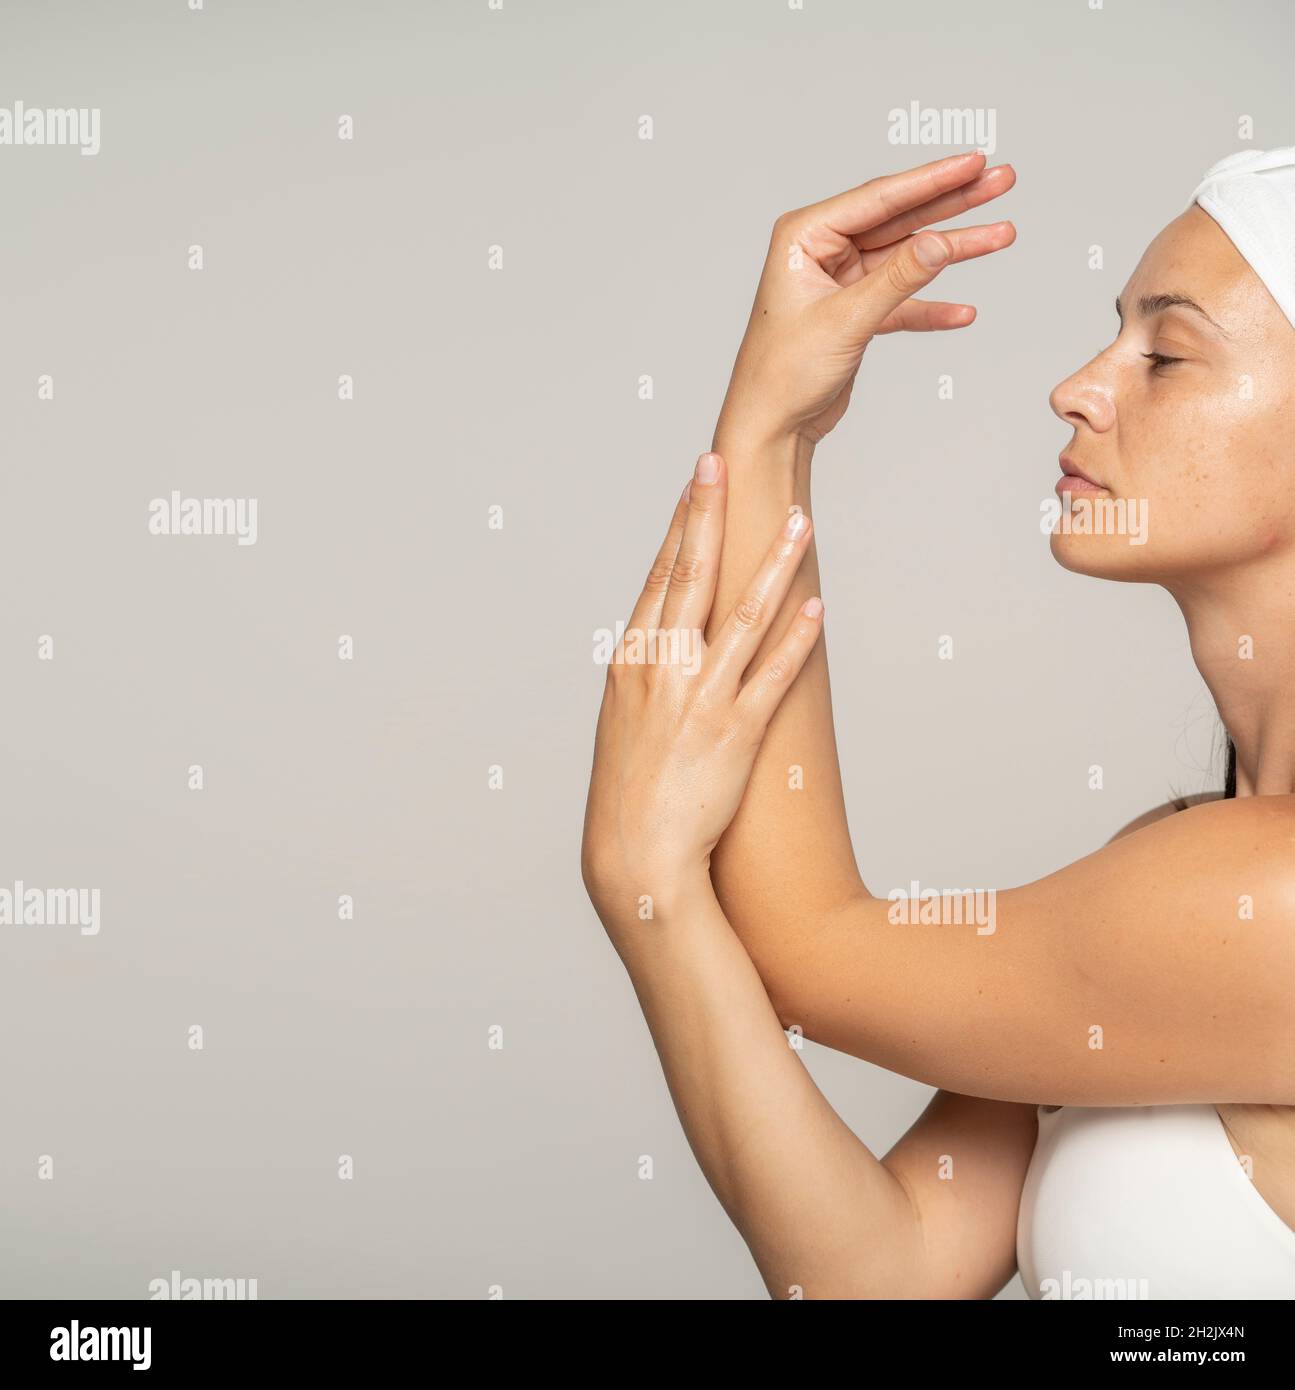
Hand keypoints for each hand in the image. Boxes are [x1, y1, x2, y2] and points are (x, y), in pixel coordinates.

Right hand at [581, 451, 821, 926]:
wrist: (635, 857)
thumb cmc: (629, 791)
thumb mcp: (624, 720)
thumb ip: (647, 672)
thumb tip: (666, 633)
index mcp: (631, 661)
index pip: (660, 577)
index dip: (680, 524)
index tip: (695, 480)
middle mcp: (661, 670)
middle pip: (690, 576)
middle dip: (709, 513)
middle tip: (722, 461)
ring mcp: (699, 699)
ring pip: (740, 615)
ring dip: (773, 563)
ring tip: (800, 521)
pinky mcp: (735, 732)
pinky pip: (772, 675)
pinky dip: (798, 637)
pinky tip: (819, 605)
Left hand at [719, 151, 1016, 445]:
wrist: (769, 426)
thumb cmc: (781, 373)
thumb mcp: (846, 320)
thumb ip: (897, 279)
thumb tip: (941, 242)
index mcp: (804, 236)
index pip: (879, 199)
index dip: (933, 180)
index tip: (975, 162)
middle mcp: (821, 251)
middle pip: (899, 219)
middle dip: (953, 203)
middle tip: (1000, 182)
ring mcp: (839, 281)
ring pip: (907, 257)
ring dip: (953, 252)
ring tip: (1001, 235)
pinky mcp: (853, 313)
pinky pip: (902, 301)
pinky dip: (931, 307)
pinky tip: (963, 311)